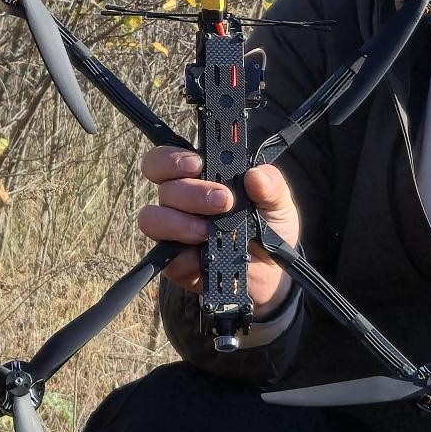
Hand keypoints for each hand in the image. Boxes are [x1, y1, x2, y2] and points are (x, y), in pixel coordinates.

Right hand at [135, 145, 297, 310]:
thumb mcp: (279, 203)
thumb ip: (271, 185)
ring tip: (208, 231)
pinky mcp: (176, 264)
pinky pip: (166, 258)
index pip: (167, 160)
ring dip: (179, 222)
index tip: (196, 163)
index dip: (172, 158)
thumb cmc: (270, 228)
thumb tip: (256, 176)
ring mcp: (175, 233)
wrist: (274, 273)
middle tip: (223, 201)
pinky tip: (203, 257)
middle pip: (164, 187)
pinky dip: (184, 256)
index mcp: (200, 179)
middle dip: (191, 192)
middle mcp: (181, 203)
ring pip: (152, 219)